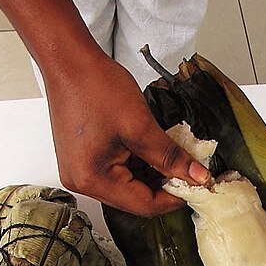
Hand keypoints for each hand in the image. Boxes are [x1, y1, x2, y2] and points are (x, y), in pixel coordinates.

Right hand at [44, 52, 209, 215]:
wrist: (67, 60)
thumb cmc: (94, 86)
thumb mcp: (141, 125)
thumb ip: (171, 156)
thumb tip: (197, 176)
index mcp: (93, 179)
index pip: (143, 205)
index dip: (173, 198)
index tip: (195, 186)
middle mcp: (82, 182)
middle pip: (134, 199)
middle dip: (163, 185)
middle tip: (187, 170)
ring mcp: (80, 173)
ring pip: (128, 187)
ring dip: (151, 174)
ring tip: (170, 155)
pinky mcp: (83, 162)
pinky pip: (117, 173)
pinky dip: (138, 164)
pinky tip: (150, 149)